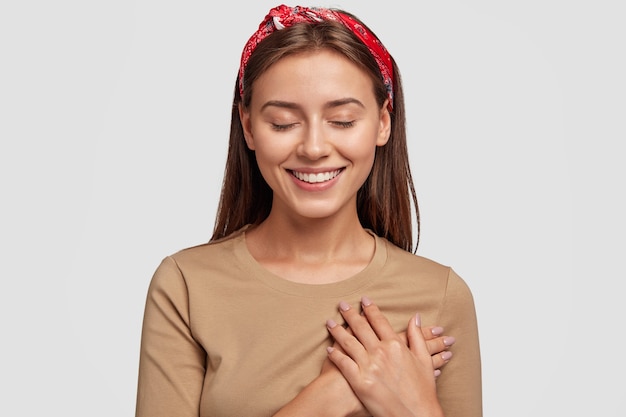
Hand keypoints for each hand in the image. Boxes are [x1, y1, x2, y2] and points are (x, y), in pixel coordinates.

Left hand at [326, 297, 444, 416]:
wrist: (417, 416)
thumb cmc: (423, 391)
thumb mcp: (424, 360)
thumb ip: (417, 337)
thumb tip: (415, 317)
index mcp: (396, 345)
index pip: (379, 321)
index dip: (370, 309)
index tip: (363, 300)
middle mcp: (380, 352)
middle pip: (361, 327)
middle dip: (350, 314)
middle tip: (342, 304)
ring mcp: (369, 366)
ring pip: (348, 342)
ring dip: (337, 330)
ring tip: (329, 322)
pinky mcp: (359, 381)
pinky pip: (343, 363)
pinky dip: (335, 354)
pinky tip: (329, 348)